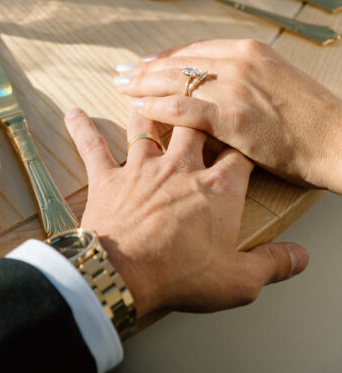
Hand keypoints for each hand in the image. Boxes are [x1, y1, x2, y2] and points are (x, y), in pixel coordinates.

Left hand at [64, 103, 307, 318]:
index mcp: (216, 190)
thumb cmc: (182, 276)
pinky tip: (73, 113)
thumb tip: (300, 257)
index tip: (246, 138)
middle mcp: (180, 169)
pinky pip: (92, 146)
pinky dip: (82, 129)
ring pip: (145, 127)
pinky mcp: (107, 178)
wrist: (123, 275)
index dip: (244, 146)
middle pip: (193, 127)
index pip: (239, 157)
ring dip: (144, 111)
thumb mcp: (239, 280)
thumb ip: (273, 264)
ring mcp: (141, 169)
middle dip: (196, 112)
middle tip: (195, 100)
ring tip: (143, 93)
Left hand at [113, 38, 341, 193]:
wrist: (336, 140)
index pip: (193, 50)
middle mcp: (236, 61)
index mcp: (247, 50)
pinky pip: (181, 108)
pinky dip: (156, 107)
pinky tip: (139, 109)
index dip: (165, 58)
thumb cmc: (310, 121)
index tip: (144, 62)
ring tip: (120, 88)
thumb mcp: (276, 81)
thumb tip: (219, 84)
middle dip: (145, 68)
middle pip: (178, 62)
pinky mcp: (230, 116)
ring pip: (174, 81)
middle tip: (120, 72)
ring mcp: (232, 87)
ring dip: (142, 84)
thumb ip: (245, 78)